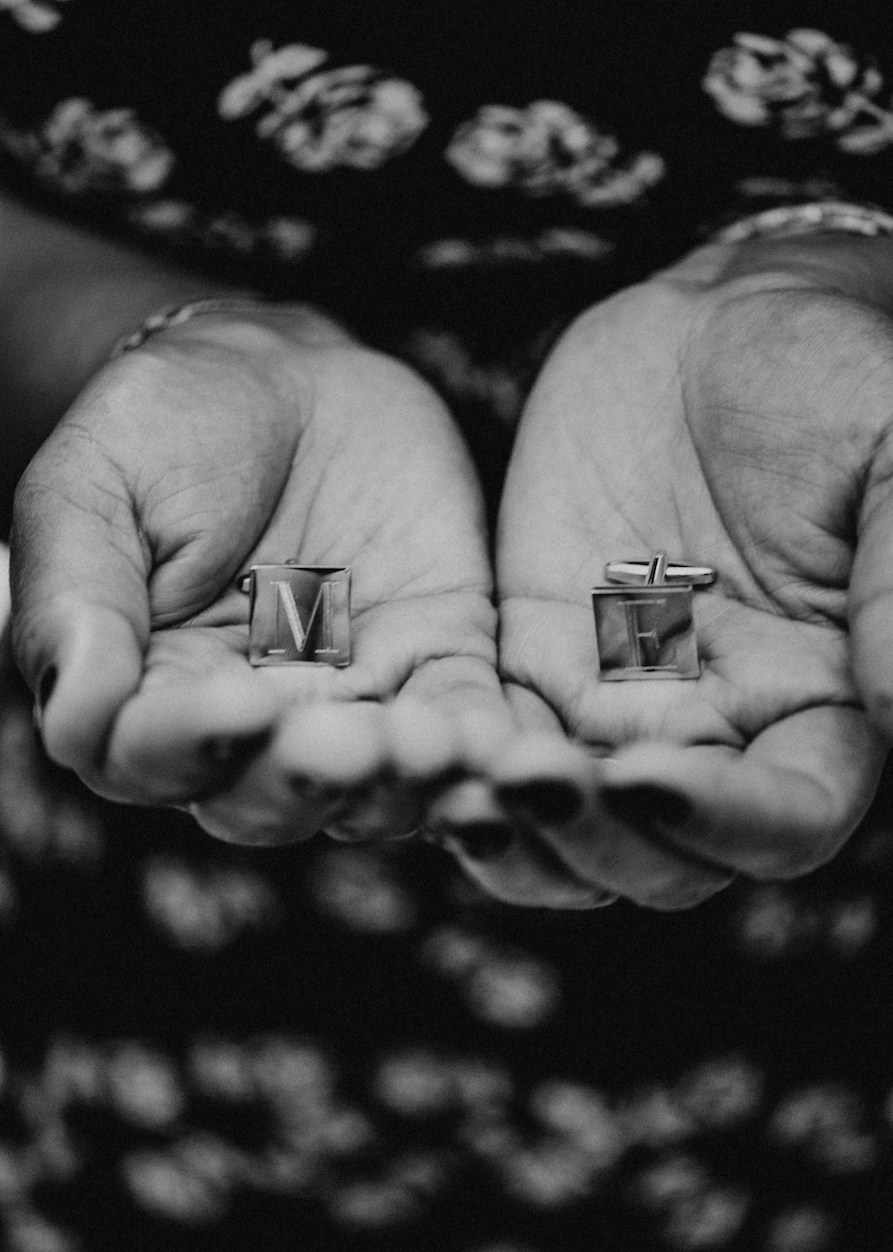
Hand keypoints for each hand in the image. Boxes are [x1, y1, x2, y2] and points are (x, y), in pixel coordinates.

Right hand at [11, 306, 506, 842]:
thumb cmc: (166, 430)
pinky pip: (465, 725)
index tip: (237, 703)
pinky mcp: (436, 665)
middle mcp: (250, 728)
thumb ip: (77, 603)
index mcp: (149, 698)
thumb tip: (76, 718)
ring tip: (432, 745)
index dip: (194, 745)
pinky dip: (484, 747)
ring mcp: (350, 704)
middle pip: (269, 800)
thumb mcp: (94, 491)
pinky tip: (498, 744)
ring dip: (403, 781)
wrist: (284, 376)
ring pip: (372, 786)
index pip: (156, 758)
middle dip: (308, 781)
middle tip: (347, 744)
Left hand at [457, 236, 892, 907]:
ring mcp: (618, 709)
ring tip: (462, 786)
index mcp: (818, 712)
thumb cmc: (829, 380)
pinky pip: (490, 747)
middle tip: (531, 784)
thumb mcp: (891, 455)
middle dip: (594, 839)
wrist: (714, 331)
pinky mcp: (534, 667)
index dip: (720, 823)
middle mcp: (718, 735)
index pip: (783, 822)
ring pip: (562, 830)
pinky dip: (455, 764)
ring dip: (512, 831)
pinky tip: (409, 740)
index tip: (644, 775)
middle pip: (659, 858)